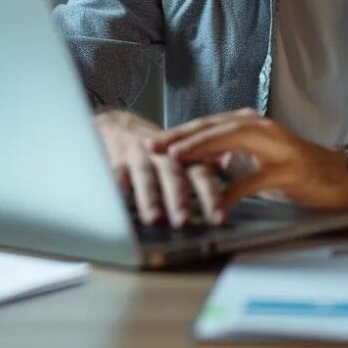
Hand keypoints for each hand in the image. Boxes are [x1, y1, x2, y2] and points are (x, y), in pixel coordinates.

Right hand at [94, 110, 224, 227]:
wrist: (118, 126)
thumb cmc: (156, 150)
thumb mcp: (183, 154)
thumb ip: (205, 165)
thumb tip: (233, 172)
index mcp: (183, 156)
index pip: (200, 174)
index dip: (210, 196)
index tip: (219, 219)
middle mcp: (162, 154)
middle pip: (172, 174)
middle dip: (178, 198)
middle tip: (185, 221)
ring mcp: (137, 155)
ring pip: (145, 176)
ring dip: (150, 198)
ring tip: (154, 220)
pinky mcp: (115, 159)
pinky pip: (115, 174)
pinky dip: (116, 188)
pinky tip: (118, 204)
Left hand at [149, 109, 347, 218]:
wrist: (342, 177)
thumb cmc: (293, 168)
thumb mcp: (254, 157)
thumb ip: (225, 154)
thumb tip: (190, 159)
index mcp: (247, 122)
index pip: (205, 124)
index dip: (178, 133)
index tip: (151, 142)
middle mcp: (259, 127)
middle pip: (212, 128)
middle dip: (180, 138)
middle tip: (153, 148)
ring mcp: (275, 146)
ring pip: (230, 142)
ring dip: (201, 150)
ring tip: (175, 161)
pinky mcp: (289, 170)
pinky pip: (255, 179)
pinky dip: (233, 191)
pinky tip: (216, 203)